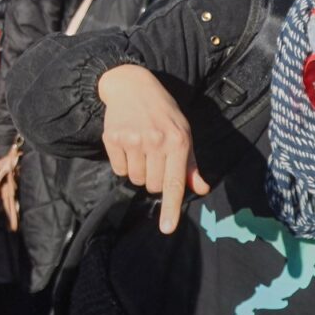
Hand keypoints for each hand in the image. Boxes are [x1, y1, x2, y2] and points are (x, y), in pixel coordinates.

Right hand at [97, 64, 209, 234]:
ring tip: (140, 148)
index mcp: (178, 141)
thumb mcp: (183, 133)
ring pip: (135, 179)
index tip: (166, 228)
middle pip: (152, 185)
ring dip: (138, 170)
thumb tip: (201, 188)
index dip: (170, 207)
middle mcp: (155, 141)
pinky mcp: (113, 138)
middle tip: (154, 157)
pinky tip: (127, 144)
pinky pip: (119, 168)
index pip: (175, 182)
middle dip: (153, 178)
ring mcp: (133, 139)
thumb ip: (190, 164)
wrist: (132, 86)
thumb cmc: (163, 112)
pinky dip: (123, 162)